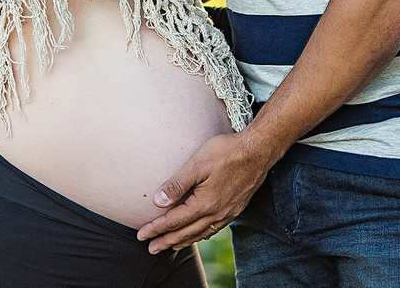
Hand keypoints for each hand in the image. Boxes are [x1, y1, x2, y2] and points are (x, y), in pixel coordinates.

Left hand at [136, 131, 270, 253]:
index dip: (156, 229)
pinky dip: (201, 235)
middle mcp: (216, 214)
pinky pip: (213, 229)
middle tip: (151, 249)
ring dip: (183, 241)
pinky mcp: (235, 209)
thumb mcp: (197, 164)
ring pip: (200, 234)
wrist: (258, 151)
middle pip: (186, 233)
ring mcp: (227, 213)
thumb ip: (177, 184)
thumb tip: (158, 201)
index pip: (174, 221)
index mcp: (204, 204)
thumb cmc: (226, 153)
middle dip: (166, 242)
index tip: (141, 235)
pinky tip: (198, 235)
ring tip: (170, 246)